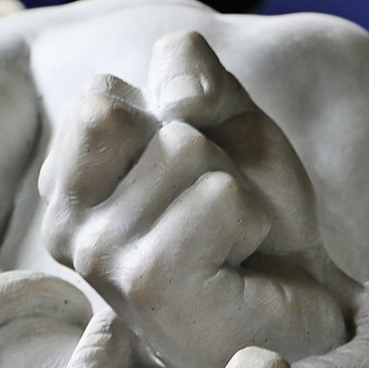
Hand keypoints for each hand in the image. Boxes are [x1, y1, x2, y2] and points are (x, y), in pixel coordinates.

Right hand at [40, 31, 358, 367]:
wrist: (303, 298)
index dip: (172, 121)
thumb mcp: (222, 119)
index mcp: (64, 189)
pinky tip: (237, 264)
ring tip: (230, 240)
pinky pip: (220, 197)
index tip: (188, 177)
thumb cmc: (253, 216)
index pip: (101, 95)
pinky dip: (251, 218)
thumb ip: (189, 69)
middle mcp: (66, 228)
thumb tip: (181, 101)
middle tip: (218, 211)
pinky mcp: (150, 286)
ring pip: (184, 151)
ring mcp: (101, 260)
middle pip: (141, 120)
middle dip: (206, 151)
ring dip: (234, 189)